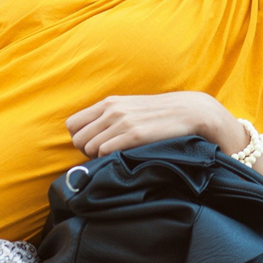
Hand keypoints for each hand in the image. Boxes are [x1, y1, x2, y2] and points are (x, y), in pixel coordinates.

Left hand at [66, 92, 241, 157]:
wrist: (190, 111)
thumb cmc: (158, 115)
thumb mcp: (129, 109)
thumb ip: (109, 118)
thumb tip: (91, 137)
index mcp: (108, 103)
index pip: (72, 125)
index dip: (79, 139)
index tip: (93, 146)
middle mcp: (111, 110)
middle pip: (77, 139)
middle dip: (86, 152)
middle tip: (104, 156)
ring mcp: (122, 121)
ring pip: (90, 147)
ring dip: (99, 158)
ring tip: (117, 157)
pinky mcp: (135, 134)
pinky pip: (106, 151)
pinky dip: (110, 159)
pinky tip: (125, 157)